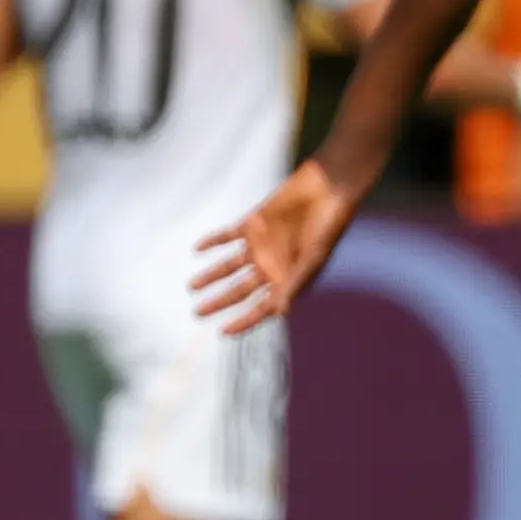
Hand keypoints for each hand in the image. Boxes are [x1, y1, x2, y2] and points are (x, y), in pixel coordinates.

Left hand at [193, 159, 361, 334]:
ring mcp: (261, 245)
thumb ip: (294, 283)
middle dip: (219, 302)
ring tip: (191, 287)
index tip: (223, 332)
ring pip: (229, 266)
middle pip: (240, 290)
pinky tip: (197, 249)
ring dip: (210, 276)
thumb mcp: (313, 257)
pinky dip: (213, 242)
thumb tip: (280, 311)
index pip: (263, 307)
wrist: (327, 187)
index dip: (245, 321)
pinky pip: (227, 237)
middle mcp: (273, 266)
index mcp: (289, 280)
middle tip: (197, 313)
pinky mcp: (253, 224)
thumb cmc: (328, 225)